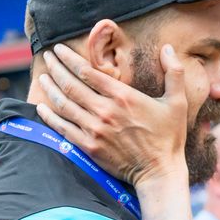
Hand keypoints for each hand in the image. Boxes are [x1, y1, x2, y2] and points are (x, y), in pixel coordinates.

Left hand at [36, 43, 187, 185]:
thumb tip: (167, 47)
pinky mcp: (88, 147)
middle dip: (56, 68)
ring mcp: (94, 130)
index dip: (70, 58)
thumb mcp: (178, 102)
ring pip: (64, 104)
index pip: (88, 71)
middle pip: (71, 85)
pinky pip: (62, 128)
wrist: (159, 172)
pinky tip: (41, 107)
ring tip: (42, 77)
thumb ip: (174, 72)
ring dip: (50, 88)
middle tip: (47, 57)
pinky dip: (49, 116)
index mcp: (123, 96)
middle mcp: (105, 111)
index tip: (60, 49)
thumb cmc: (169, 136)